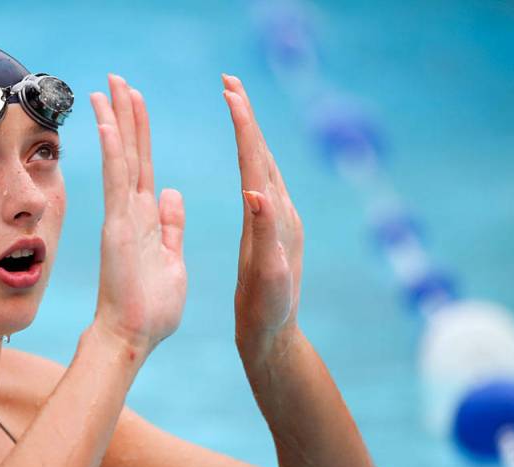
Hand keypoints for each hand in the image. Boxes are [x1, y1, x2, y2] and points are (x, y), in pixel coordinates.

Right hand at [89, 75, 186, 356]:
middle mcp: (130, 213)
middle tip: (116, 79)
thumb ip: (171, 226)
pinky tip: (107, 120)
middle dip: (124, 115)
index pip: (143, 167)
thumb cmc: (152, 309)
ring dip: (116, 120)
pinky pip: (117, 180)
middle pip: (129, 153)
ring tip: (110, 85)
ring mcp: (122, 218)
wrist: (133, 337)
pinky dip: (112, 149)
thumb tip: (171, 193)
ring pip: (121, 158)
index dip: (139, 133)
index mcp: (146, 220)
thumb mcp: (172, 260)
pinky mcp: (119, 226)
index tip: (134, 103)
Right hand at [222, 74, 303, 361]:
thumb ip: (265, 234)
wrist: (274, 335)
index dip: (244, 126)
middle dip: (247, 116)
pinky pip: (261, 182)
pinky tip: (246, 156)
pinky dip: (251, 158)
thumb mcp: (266, 275)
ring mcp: (281, 220)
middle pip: (263, 153)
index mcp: (277, 219)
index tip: (231, 93)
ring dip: (250, 132)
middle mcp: (283, 213)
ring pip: (263, 164)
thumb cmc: (267, 311)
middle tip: (231, 83)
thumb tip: (257, 192)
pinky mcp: (274, 229)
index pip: (257, 162)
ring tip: (236, 106)